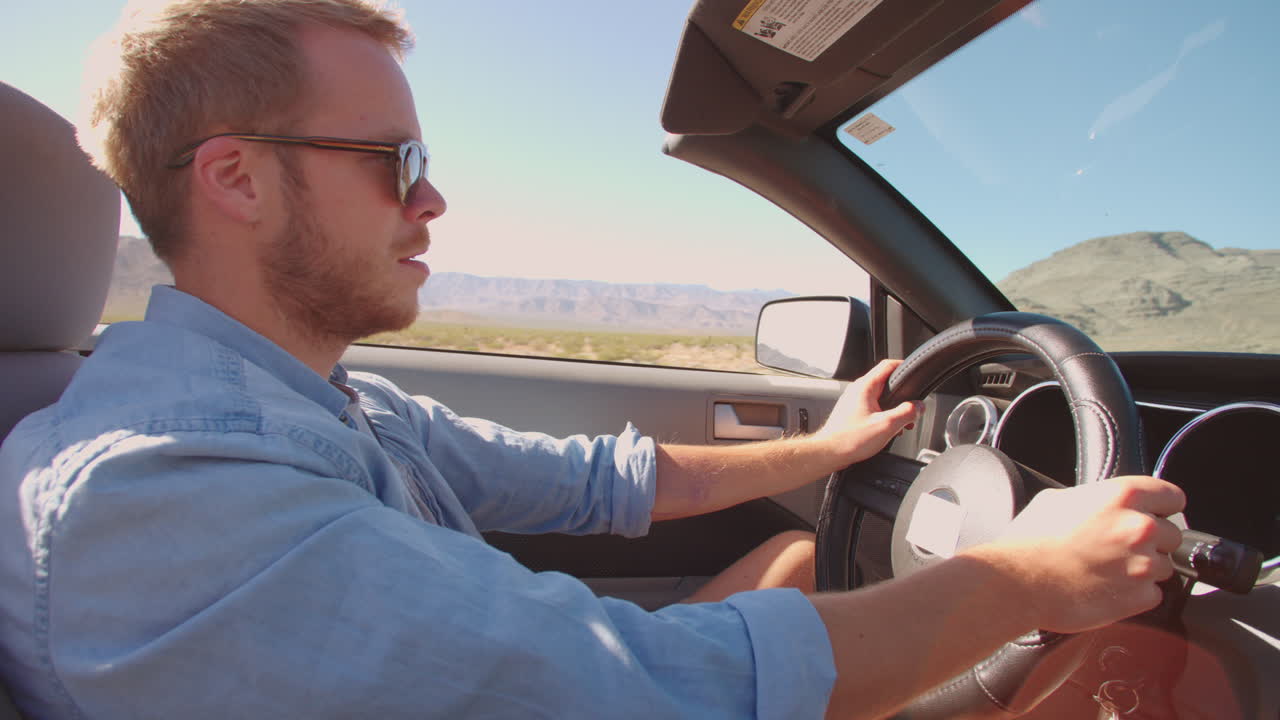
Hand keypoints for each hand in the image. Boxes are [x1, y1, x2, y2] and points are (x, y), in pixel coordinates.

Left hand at [814, 359, 921, 464]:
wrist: (829, 453)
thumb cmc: (849, 439)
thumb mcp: (886, 425)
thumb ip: (906, 413)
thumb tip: (918, 407)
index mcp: (865, 387)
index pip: (887, 366)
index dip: (904, 366)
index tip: (914, 373)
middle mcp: (857, 391)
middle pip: (886, 384)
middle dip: (902, 397)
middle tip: (911, 409)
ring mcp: (853, 402)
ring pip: (880, 399)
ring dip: (893, 410)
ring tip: (901, 424)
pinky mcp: (852, 414)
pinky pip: (873, 409)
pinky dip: (883, 417)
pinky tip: (887, 431)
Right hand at [979, 476, 1185, 633]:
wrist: (1020, 583)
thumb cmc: (1029, 541)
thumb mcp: (1055, 500)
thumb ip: (1090, 499)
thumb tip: (1097, 503)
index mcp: (1123, 496)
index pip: (1173, 497)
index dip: (1160, 508)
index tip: (1152, 515)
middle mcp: (1140, 527)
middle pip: (1171, 535)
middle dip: (1150, 541)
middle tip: (1118, 548)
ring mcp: (1143, 565)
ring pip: (1164, 567)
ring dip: (1143, 569)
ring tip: (1109, 571)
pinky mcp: (1140, 598)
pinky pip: (1152, 595)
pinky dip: (1135, 595)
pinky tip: (1108, 589)